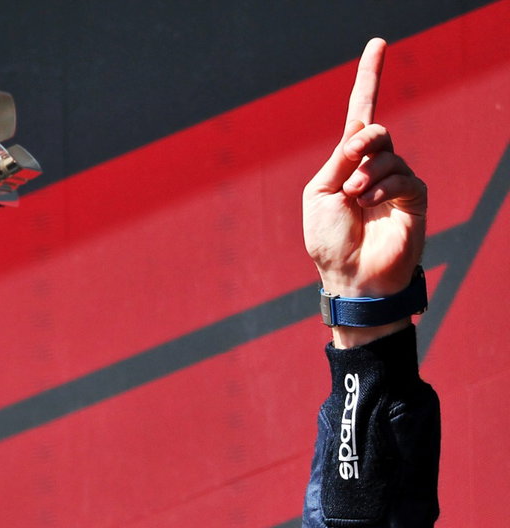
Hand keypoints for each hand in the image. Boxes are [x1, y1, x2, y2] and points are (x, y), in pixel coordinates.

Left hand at [303, 38, 426, 345]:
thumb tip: (365, 133)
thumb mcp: (320, 193)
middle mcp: (374, 166)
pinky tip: (368, 205)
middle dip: (362, 143)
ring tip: (354, 202)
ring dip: (365, 176)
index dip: (369, 78)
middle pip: (375, 130)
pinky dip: (381, 187)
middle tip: (349, 171)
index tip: (378, 44)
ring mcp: (396, 180)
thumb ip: (339, 160)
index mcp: (346, 162)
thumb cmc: (328, 240)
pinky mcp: (414, 197)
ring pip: (387, 154)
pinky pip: (403, 176)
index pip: (361, 112)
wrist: (349, 275)